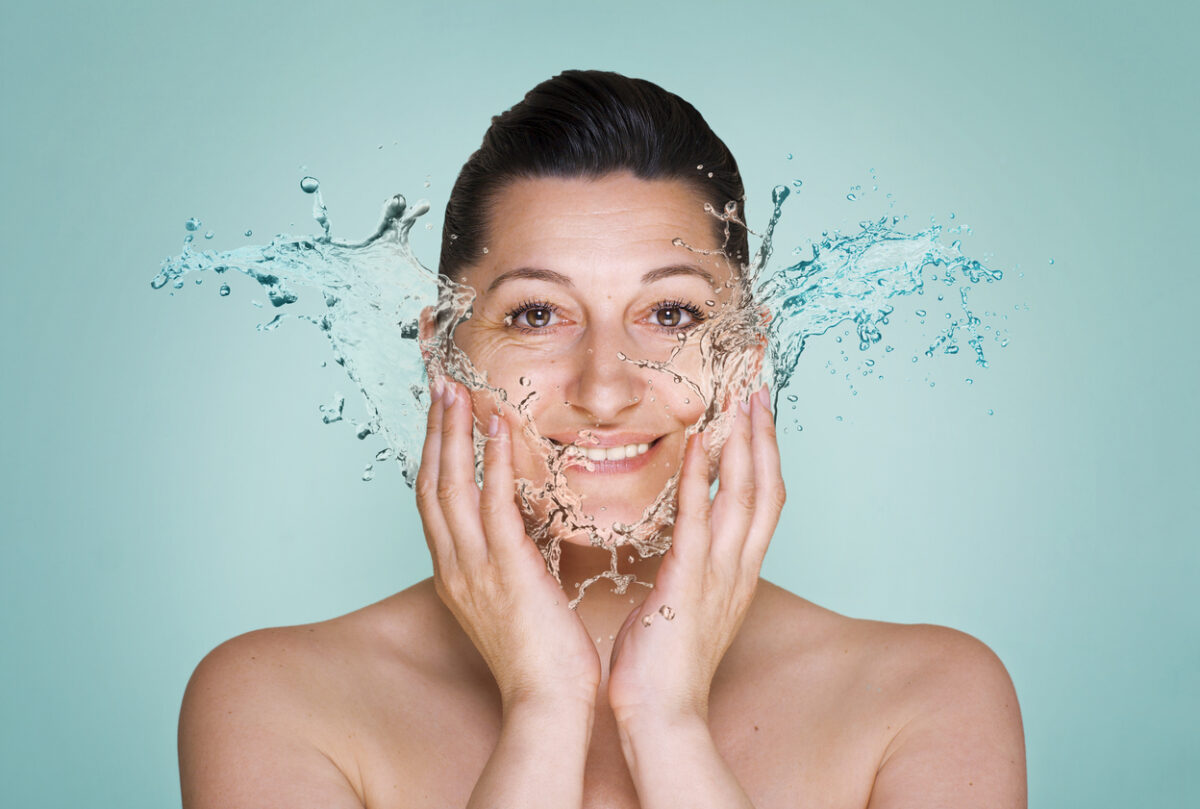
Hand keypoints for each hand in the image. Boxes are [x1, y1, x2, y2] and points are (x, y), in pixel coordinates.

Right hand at [416, 379, 601, 711]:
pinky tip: (497, 429)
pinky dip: (492, 464)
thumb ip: (511, 564)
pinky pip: (493, 506)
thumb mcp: (515, 602)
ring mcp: (474, 569)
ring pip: (452, 488)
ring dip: (453, 435)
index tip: (442, 416)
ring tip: (457, 392)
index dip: (435, 455)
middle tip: (440, 386)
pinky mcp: (506, 571)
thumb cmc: (543, 658)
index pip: (435, 503)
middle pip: (431, 486)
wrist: (549, 703)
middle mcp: (454, 568)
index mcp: (456, 575)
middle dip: (434, 433)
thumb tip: (526, 533)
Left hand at [606, 385, 783, 725]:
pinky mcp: (688, 583)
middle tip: (758, 390)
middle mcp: (738, 569)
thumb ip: (688, 568)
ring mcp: (718, 576)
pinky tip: (699, 444)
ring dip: (744, 445)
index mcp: (737, 574)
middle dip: (764, 437)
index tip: (757, 416)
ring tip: (740, 400)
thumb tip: (678, 542)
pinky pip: (698, 521)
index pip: (762, 504)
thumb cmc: (662, 663)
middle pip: (765, 490)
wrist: (661, 715)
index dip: (765, 457)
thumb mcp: (682, 604)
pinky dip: (702, 479)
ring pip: (744, 497)